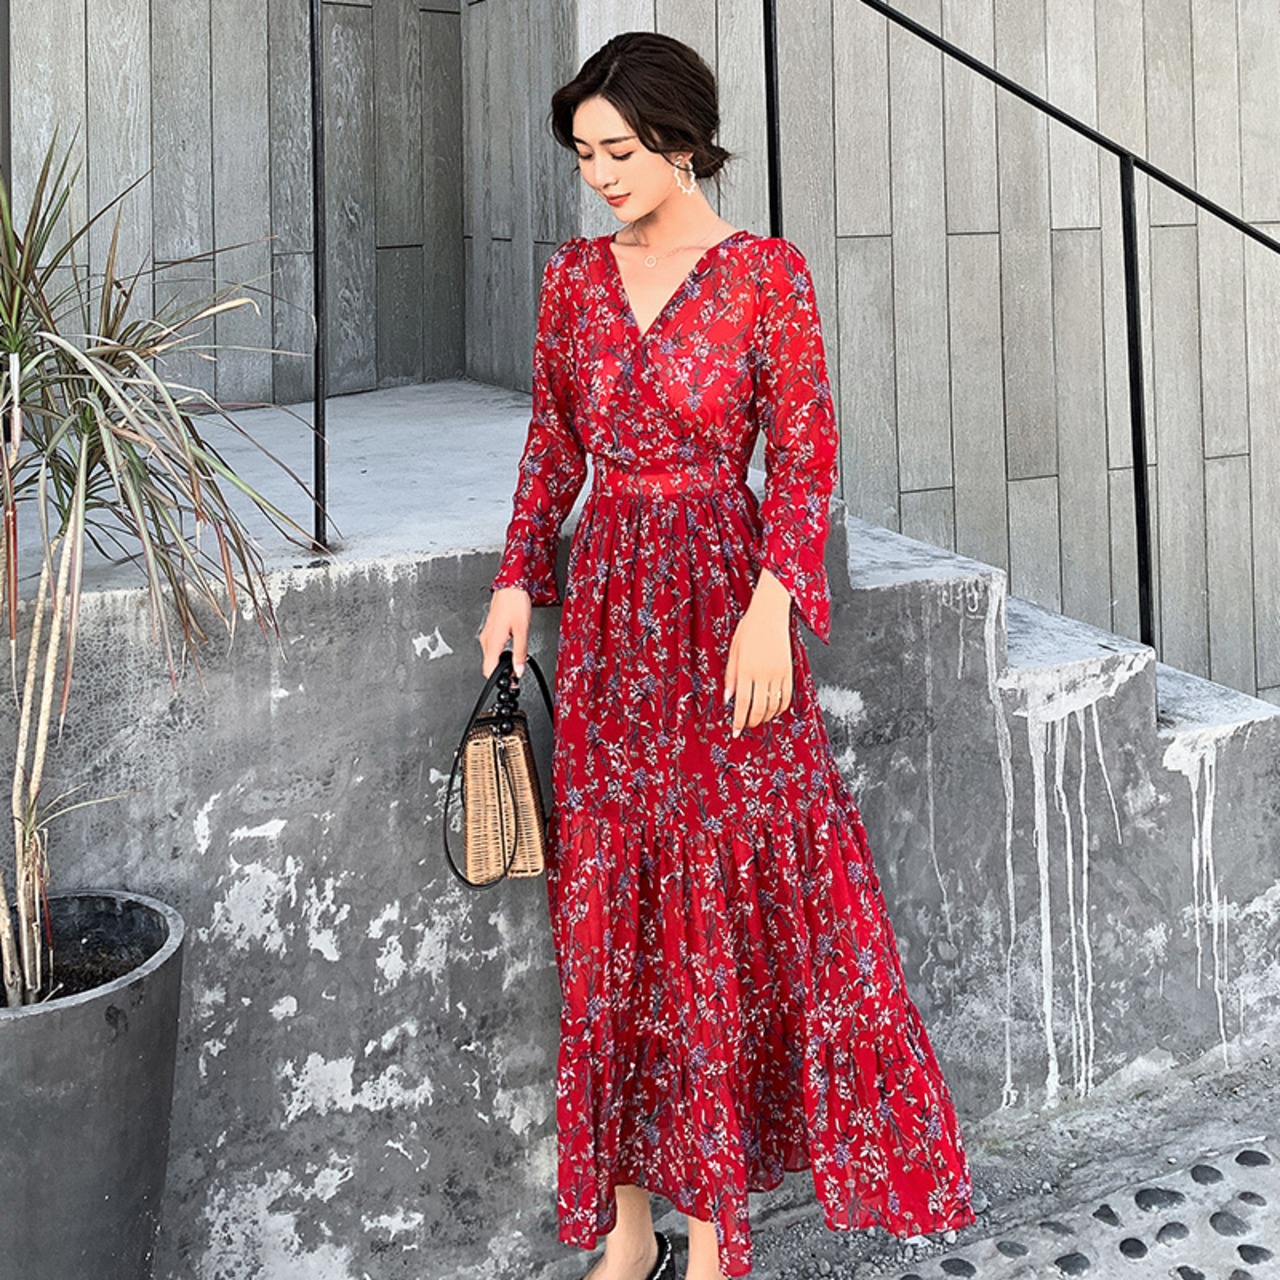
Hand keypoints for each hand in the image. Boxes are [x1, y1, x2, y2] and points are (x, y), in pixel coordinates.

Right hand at [478, 586, 531, 676]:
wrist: (511, 585)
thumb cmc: (515, 603)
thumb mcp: (522, 630)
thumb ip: (520, 652)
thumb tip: (519, 670)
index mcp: (493, 641)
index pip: (489, 670)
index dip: (499, 679)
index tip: (510, 683)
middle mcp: (486, 639)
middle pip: (489, 664)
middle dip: (501, 672)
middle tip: (516, 673)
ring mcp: (487, 634)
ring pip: (490, 656)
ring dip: (501, 662)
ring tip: (516, 661)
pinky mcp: (490, 629)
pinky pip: (492, 647)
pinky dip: (500, 652)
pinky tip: (510, 648)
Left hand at [724, 568, 793, 737]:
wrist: (771, 613)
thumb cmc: (748, 630)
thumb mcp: (733, 651)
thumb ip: (730, 676)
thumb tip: (727, 699)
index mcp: (745, 669)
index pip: (741, 702)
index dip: (738, 720)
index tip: (735, 732)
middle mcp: (762, 673)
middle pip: (758, 708)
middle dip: (751, 721)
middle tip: (746, 726)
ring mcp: (778, 673)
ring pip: (773, 705)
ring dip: (765, 717)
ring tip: (757, 719)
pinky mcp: (789, 670)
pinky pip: (786, 696)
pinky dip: (780, 707)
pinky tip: (773, 710)